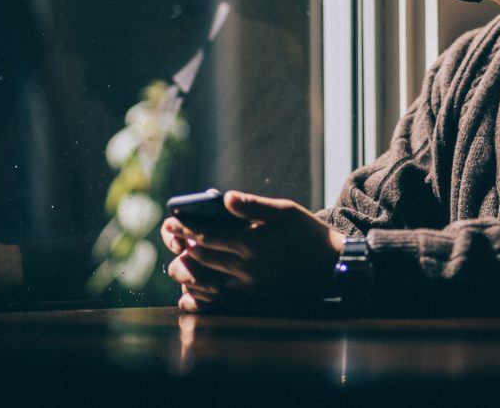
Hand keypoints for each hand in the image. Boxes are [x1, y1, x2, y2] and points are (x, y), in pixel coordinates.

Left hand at [161, 191, 346, 311]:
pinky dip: (200, 300)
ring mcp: (249, 287)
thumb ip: (253, 205)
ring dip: (186, 272)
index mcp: (251, 242)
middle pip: (202, 258)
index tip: (170, 220)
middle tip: (167, 234)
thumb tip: (223, 198)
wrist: (332, 267)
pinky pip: (218, 303)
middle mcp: (246, 267)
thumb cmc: (309, 233)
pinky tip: (189, 295)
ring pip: (206, 283)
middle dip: (180, 245)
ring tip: (175, 262)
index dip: (186, 226)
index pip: (207, 234)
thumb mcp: (285, 211)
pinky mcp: (254, 299)